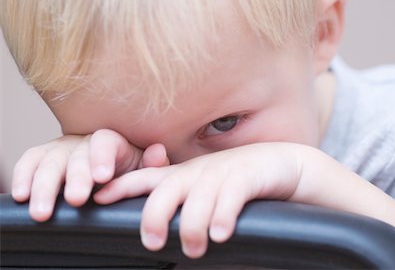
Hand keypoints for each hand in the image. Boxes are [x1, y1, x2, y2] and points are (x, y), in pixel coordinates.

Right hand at [11, 129, 168, 221]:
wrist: (110, 167)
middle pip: (76, 155)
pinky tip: (21, 195)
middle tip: (76, 199)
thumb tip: (158, 152)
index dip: (102, 158)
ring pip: (50, 162)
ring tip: (43, 212)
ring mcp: (62, 150)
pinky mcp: (44, 158)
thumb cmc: (128, 169)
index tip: (102, 177)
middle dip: (75, 178)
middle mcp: (84, 143)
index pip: (105, 142)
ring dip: (45, 187)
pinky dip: (23, 177)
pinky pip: (30, 162)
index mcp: (111, 142)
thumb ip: (151, 164)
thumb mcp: (144, 168)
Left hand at [94, 142, 307, 258]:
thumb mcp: (203, 190)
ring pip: (199, 197)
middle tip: (153, 242)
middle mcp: (199, 172)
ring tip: (194, 249)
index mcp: (184, 175)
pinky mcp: (248, 176)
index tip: (98, 197)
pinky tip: (221, 234)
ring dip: (193, 225)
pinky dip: (224, 215)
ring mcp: (223, 172)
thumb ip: (182, 206)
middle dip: (154, 214)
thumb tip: (160, 234)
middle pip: (167, 189)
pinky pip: (231, 195)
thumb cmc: (235, 182)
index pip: (147, 177)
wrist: (278, 163)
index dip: (122, 185)